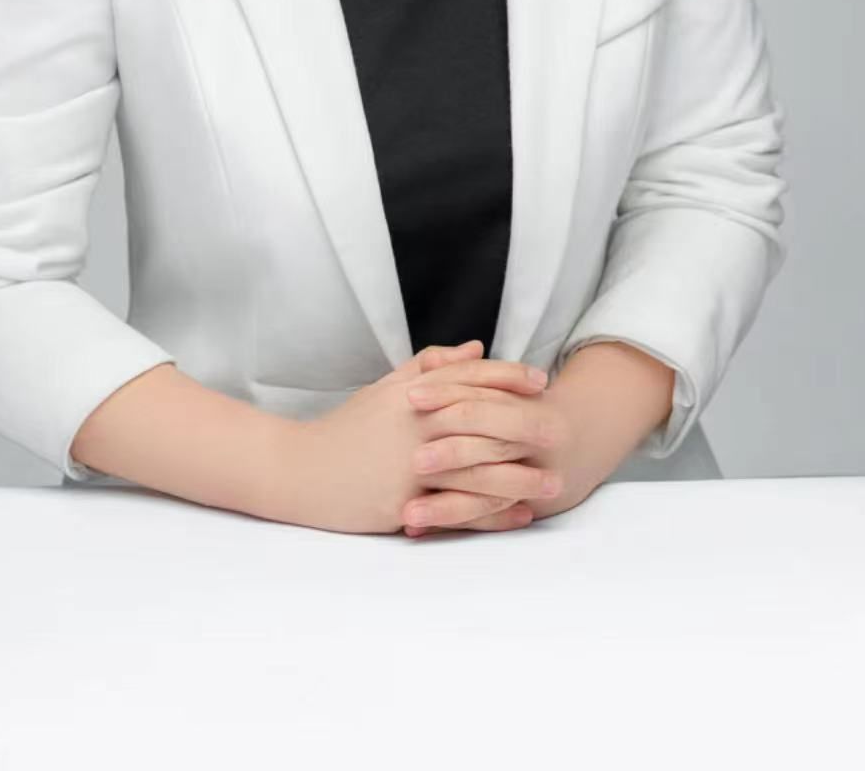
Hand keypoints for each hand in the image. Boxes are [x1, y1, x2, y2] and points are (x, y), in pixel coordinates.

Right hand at [296, 339, 554, 535]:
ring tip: (552, 483)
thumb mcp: (385, 388)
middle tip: (563, 432)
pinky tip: (516, 516)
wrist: (301, 471)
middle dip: (526, 426)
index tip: (541, 382)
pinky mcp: (404, 502)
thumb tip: (476, 349)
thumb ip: (430, 365)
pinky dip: (490, 513)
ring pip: (476, 468)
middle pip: (482, 421)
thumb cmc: (346, 428)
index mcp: (413, 394)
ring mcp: (411, 465)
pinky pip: (457, 508)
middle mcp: (416, 425)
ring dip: (519, 476)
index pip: (469, 379)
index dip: (508, 378)